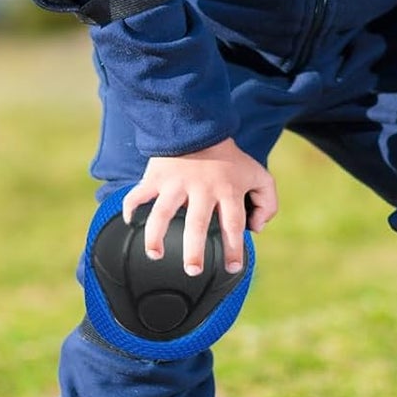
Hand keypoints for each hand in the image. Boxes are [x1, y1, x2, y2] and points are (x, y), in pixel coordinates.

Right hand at [122, 139, 277, 276]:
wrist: (199, 126)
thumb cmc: (231, 158)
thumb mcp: (259, 175)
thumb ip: (267, 203)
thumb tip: (256, 229)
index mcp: (228, 190)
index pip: (233, 224)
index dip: (234, 248)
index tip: (232, 268)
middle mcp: (202, 188)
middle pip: (197, 223)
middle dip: (194, 250)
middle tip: (192, 271)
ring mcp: (177, 182)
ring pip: (163, 212)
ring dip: (156, 235)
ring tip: (155, 255)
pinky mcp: (157, 176)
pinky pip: (139, 194)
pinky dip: (130, 207)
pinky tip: (130, 223)